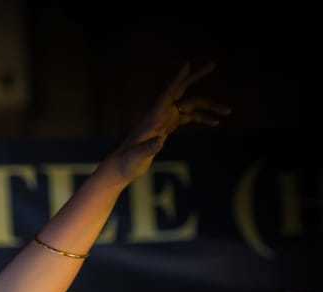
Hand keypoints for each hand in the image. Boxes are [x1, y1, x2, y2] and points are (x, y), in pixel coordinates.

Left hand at [100, 60, 231, 185]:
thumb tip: (159, 141)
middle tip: (213, 63)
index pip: (168, 93)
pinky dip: (202, 118)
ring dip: (209, 108)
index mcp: (152, 116)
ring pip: (190, 106)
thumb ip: (148, 149)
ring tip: (228, 111)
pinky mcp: (166, 127)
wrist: (122, 168)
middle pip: (181, 90)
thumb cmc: (127, 162)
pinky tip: (215, 123)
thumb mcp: (137, 157)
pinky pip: (187, 117)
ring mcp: (163, 120)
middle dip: (196, 77)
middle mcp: (159, 114)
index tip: (187, 64)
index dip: (178, 79)